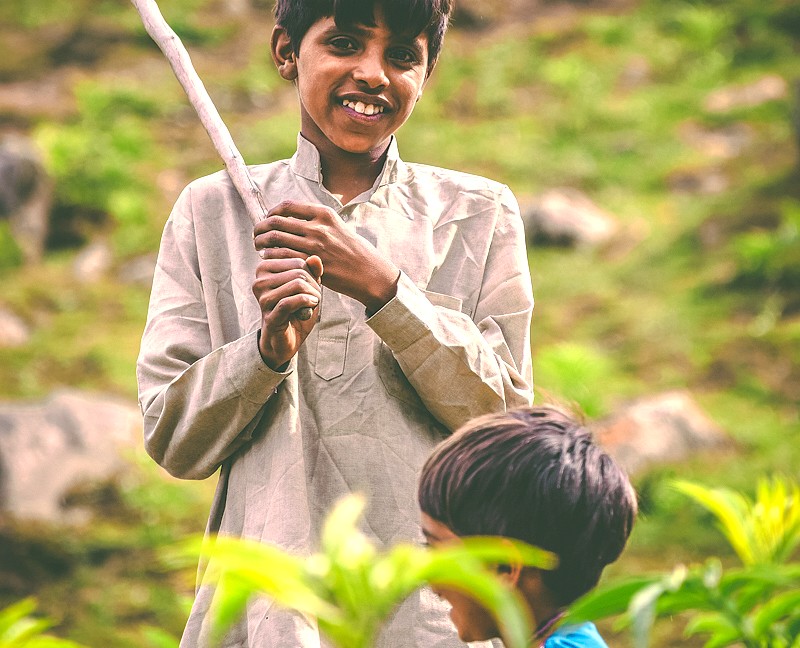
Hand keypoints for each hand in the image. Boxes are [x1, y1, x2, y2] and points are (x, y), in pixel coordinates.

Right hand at [252, 251, 322, 369]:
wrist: (287, 338)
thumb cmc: (297, 309)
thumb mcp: (308, 287)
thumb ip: (312, 271)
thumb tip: (315, 258)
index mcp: (265, 268)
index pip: (298, 261)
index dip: (312, 274)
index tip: (314, 287)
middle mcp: (259, 281)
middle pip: (299, 272)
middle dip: (314, 286)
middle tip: (316, 297)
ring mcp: (262, 299)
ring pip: (297, 285)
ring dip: (313, 295)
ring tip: (313, 303)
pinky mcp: (269, 315)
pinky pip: (290, 302)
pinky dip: (306, 303)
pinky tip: (311, 307)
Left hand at [253, 201, 399, 312]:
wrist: (369, 272)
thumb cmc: (353, 251)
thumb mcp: (338, 227)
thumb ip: (317, 221)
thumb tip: (292, 219)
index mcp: (323, 213)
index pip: (287, 206)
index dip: (271, 213)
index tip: (267, 220)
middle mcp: (318, 226)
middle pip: (277, 221)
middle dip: (261, 228)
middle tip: (257, 236)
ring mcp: (314, 244)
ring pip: (276, 238)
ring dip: (262, 242)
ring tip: (259, 247)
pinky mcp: (312, 262)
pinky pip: (283, 256)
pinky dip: (272, 256)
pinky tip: (270, 259)